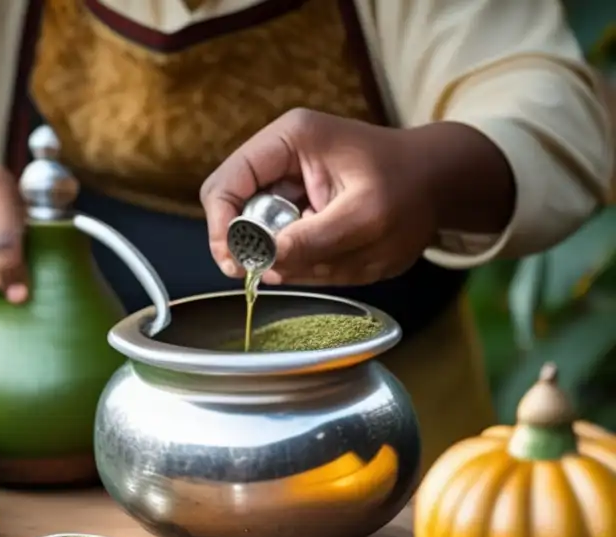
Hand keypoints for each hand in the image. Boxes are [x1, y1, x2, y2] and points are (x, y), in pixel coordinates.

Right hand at [200, 109, 512, 286]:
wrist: (440, 185)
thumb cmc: (411, 190)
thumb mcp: (367, 218)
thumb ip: (315, 240)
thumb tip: (266, 263)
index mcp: (289, 140)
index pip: (226, 183)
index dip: (222, 226)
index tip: (237, 263)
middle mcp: (280, 157)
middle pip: (234, 209)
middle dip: (253, 246)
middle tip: (275, 271)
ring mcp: (287, 183)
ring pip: (257, 232)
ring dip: (285, 256)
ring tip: (334, 255)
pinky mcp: (298, 207)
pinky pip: (281, 243)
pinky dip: (301, 260)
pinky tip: (336, 253)